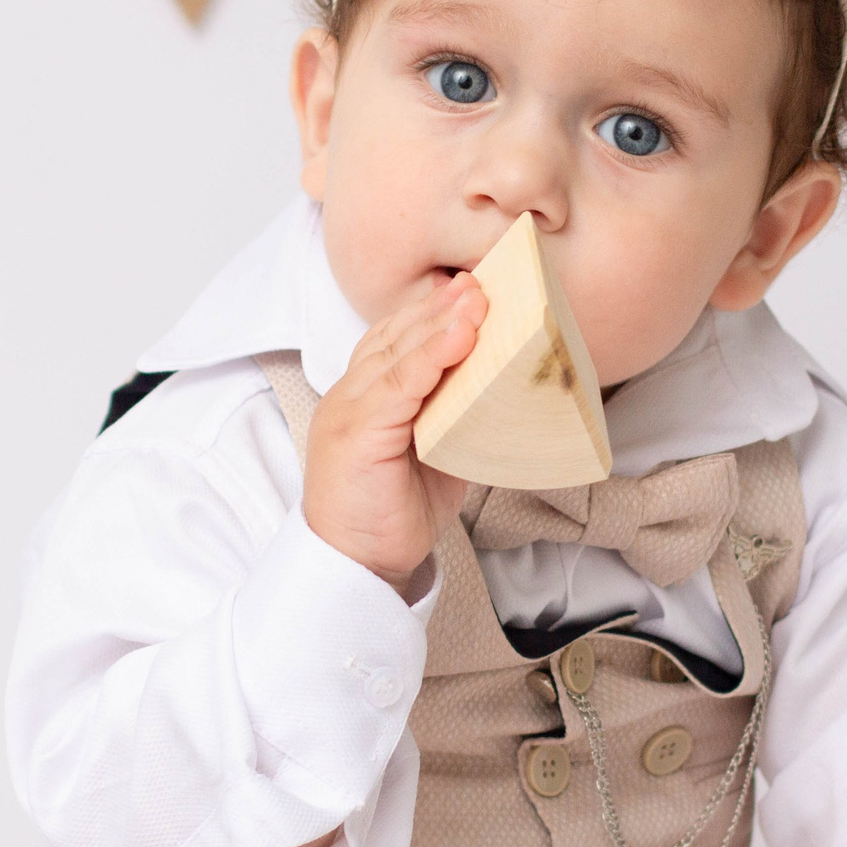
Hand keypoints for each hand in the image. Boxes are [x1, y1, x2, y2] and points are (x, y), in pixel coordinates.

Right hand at [303, 273, 484, 589]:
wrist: (357, 565)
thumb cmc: (390, 512)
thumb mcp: (431, 452)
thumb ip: (450, 415)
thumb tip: (497, 388)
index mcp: (364, 396)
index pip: (395, 339)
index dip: (431, 311)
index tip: (471, 288)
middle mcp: (350, 395)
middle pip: (395, 336)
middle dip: (440, 306)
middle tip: (482, 282)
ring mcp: (348, 412)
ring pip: (396, 354)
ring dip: (438, 322)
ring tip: (477, 299)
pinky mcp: (356, 434)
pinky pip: (395, 386)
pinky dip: (427, 358)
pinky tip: (458, 338)